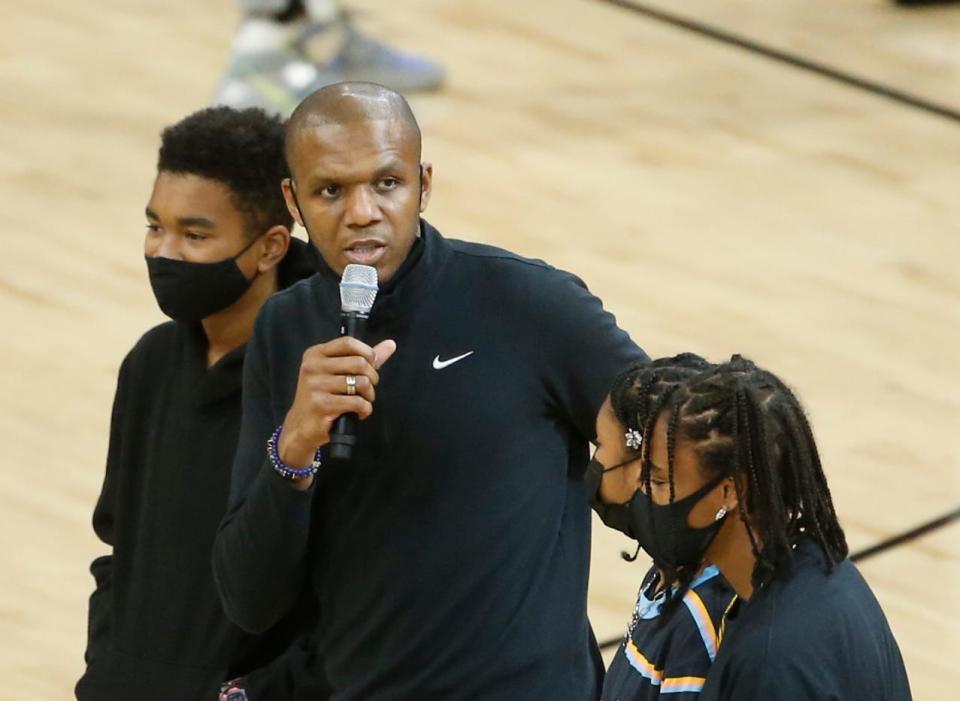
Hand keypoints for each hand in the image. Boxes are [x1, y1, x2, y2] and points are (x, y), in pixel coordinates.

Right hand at [279, 337, 397, 475]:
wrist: (301, 425)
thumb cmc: (322, 396)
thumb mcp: (337, 372)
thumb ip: (363, 357)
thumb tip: (390, 344)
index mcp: (315, 354)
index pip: (348, 342)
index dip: (367, 352)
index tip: (372, 364)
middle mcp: (312, 367)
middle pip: (359, 362)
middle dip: (372, 377)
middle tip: (368, 388)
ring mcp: (316, 385)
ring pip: (361, 382)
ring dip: (369, 395)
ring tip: (363, 401)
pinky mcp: (322, 404)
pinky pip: (357, 402)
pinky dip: (365, 409)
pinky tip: (359, 413)